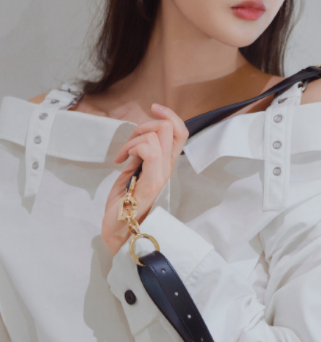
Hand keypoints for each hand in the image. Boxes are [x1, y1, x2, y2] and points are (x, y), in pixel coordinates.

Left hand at [101, 103, 188, 256]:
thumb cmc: (123, 205)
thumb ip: (139, 156)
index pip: (180, 133)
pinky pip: (150, 153)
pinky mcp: (150, 184)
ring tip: (123, 156)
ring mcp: (160, 177)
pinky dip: (132, 149)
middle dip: (144, 126)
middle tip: (128, 146)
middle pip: (169, 129)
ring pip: (156, 137)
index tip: (153, 108)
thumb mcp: (132, 173)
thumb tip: (139, 138)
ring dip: (133, 140)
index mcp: (165, 166)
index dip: (170, 115)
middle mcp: (167, 170)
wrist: (118, 233)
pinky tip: (121, 161)